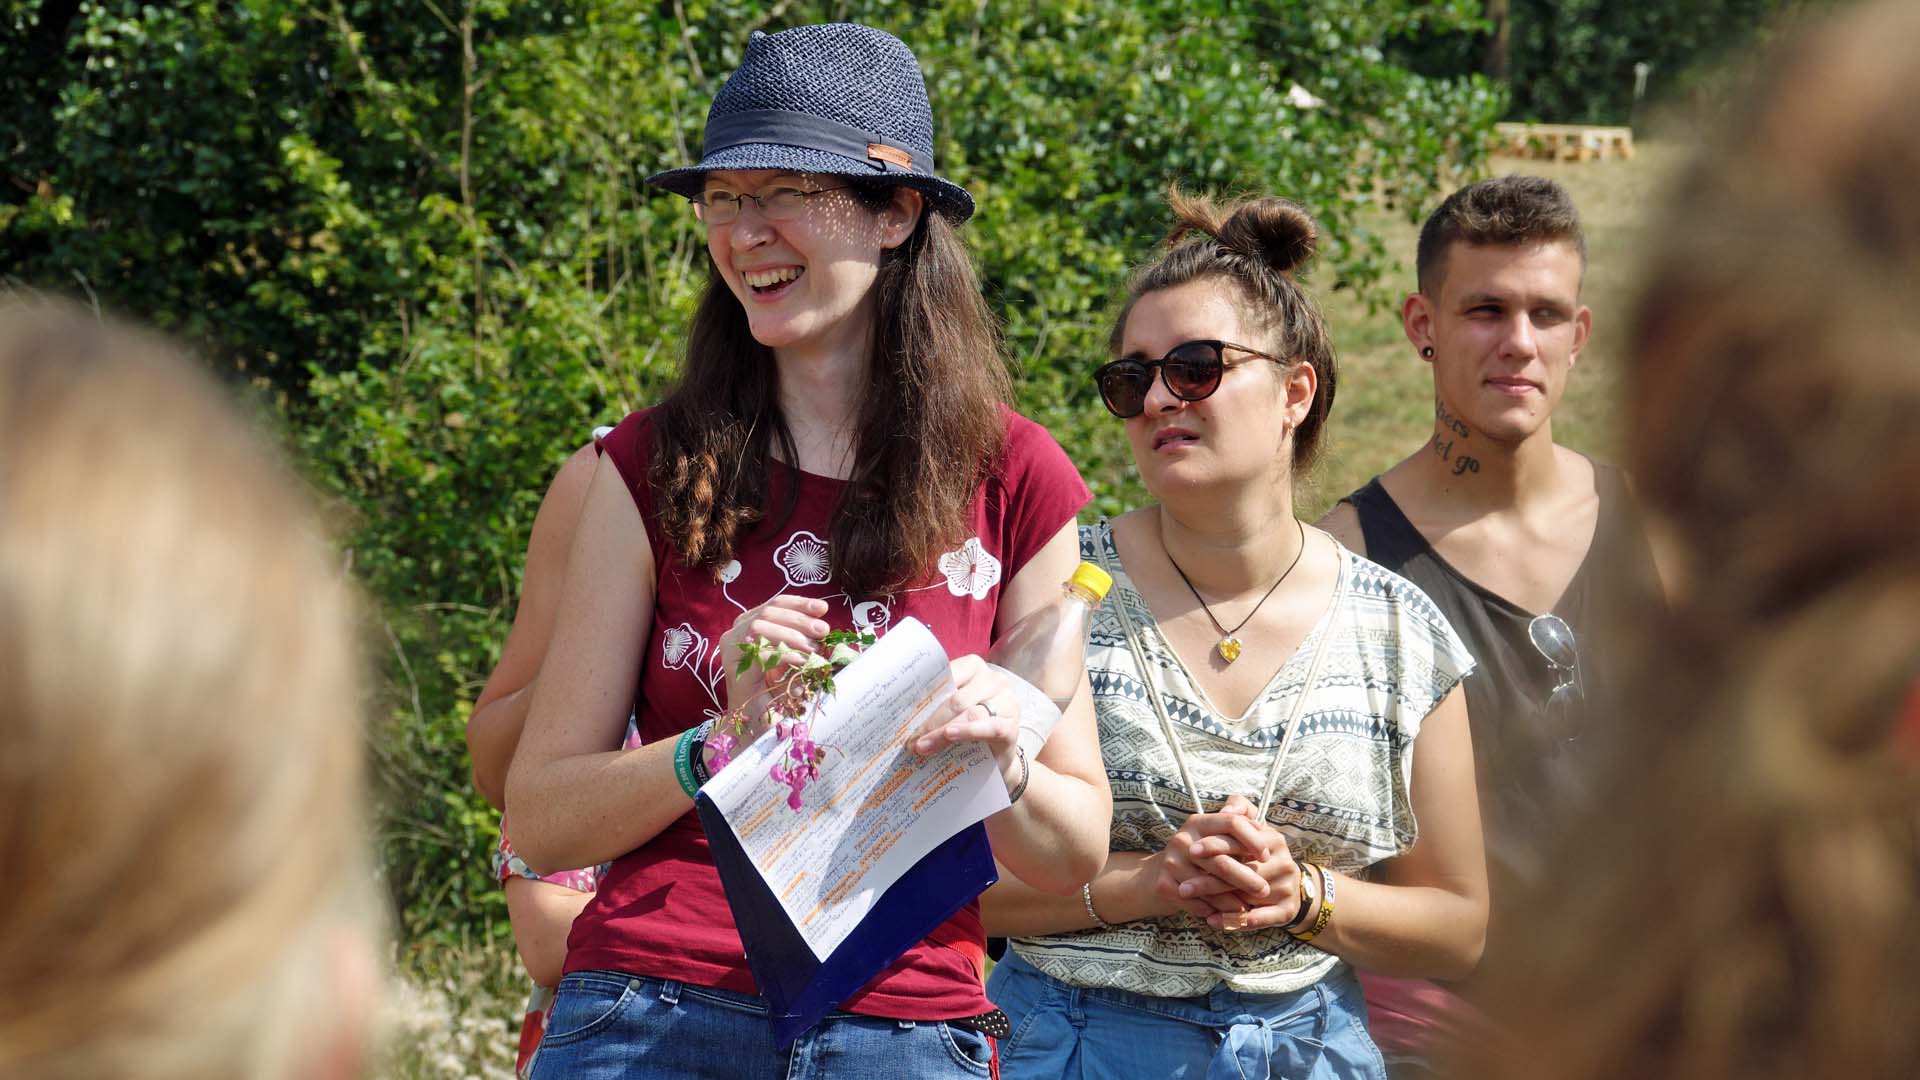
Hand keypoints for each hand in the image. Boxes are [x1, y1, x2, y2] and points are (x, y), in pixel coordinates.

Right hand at [718, 595, 829, 737]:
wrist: (754, 720)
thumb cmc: (773, 687)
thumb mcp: (789, 655)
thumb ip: (799, 638)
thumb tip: (822, 623)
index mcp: (747, 624)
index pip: (774, 603)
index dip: (800, 603)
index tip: (823, 608)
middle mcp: (735, 633)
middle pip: (768, 612)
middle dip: (800, 619)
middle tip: (823, 630)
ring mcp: (731, 650)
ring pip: (761, 628)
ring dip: (792, 636)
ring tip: (813, 650)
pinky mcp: (734, 669)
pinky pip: (760, 653)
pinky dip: (784, 655)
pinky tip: (802, 662)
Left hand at [909, 655, 1021, 785]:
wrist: (996, 757)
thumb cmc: (968, 726)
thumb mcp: (952, 709)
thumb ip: (936, 704)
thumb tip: (903, 713)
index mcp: (974, 668)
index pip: (947, 675)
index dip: (925, 695)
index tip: (905, 712)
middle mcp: (994, 680)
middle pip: (956, 699)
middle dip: (930, 720)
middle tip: (910, 738)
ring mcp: (1007, 702)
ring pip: (969, 713)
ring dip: (941, 732)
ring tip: (922, 746)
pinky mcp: (1012, 726)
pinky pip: (988, 727)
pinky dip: (967, 731)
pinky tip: (950, 736)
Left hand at [1189, 795, 1304, 931]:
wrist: (1290, 884)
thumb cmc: (1260, 855)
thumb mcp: (1254, 830)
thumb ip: (1241, 812)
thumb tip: (1227, 810)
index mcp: (1274, 840)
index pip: (1243, 842)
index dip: (1216, 845)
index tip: (1192, 851)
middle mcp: (1284, 863)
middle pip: (1243, 872)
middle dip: (1210, 880)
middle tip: (1184, 886)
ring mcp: (1287, 888)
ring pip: (1249, 897)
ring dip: (1219, 903)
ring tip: (1197, 907)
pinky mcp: (1287, 910)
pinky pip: (1259, 918)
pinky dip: (1235, 921)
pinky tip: (1214, 921)